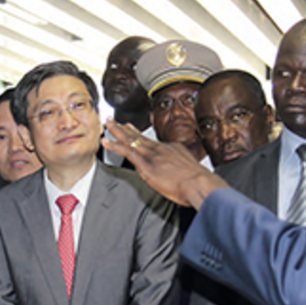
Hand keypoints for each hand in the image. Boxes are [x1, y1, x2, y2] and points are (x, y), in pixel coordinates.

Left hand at [103, 120, 227, 208]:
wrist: (200, 184)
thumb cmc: (199, 183)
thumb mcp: (192, 171)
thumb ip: (182, 170)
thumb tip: (181, 175)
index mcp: (172, 150)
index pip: (152, 142)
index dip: (141, 136)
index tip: (134, 131)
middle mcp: (161, 149)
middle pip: (140, 136)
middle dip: (126, 128)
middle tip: (116, 120)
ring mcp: (153, 155)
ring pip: (131, 139)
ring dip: (117, 131)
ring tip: (107, 123)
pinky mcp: (146, 164)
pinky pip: (127, 152)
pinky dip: (115, 146)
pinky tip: (106, 142)